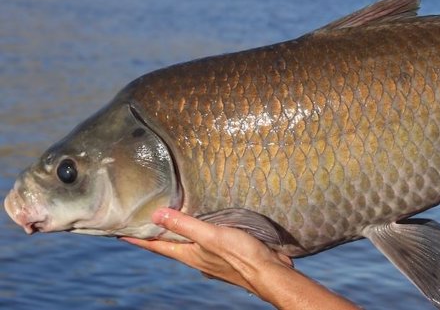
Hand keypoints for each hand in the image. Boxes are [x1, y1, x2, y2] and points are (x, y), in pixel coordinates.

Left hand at [122, 209, 358, 309]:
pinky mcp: (228, 252)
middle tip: (142, 218)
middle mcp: (197, 257)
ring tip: (169, 216)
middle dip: (155, 233)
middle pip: (170, 244)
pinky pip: (207, 239)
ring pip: (189, 242)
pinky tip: (206, 222)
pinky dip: (199, 230)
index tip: (119, 230)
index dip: (138, 237)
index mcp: (189, 255)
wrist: (270, 273)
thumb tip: (156, 214)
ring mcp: (212, 256)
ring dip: (177, 231)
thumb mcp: (210, 237)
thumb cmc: (241, 256)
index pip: (157, 246)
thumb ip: (185, 226)